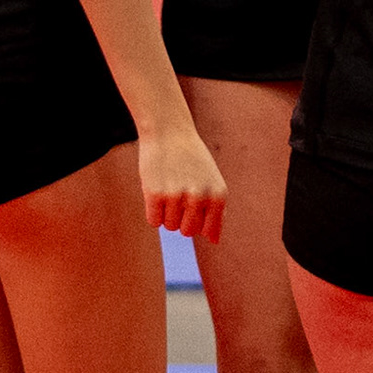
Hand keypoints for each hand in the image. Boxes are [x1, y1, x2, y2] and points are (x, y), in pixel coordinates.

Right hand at [138, 127, 226, 242]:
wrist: (169, 131)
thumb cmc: (192, 159)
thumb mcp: (212, 181)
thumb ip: (215, 211)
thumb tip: (215, 241)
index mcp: (218, 195)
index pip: (207, 230)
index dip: (197, 220)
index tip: (192, 203)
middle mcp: (200, 197)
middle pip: (186, 232)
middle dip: (181, 218)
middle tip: (178, 194)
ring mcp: (177, 196)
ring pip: (169, 226)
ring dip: (166, 212)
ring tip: (168, 186)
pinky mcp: (155, 194)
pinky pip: (153, 221)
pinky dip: (153, 211)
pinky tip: (156, 189)